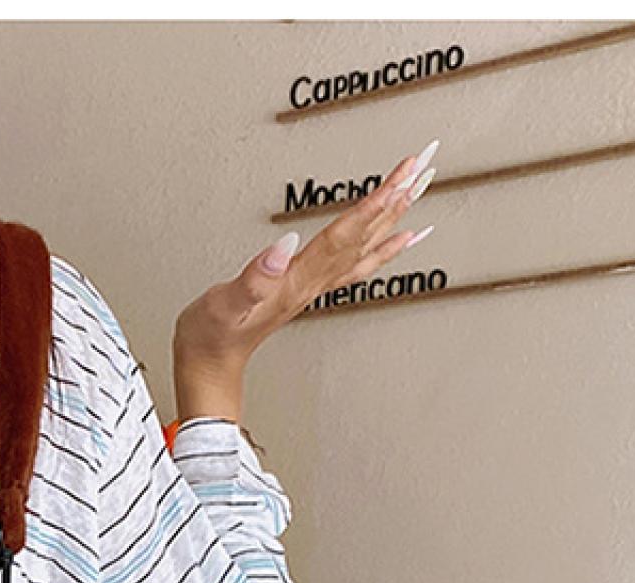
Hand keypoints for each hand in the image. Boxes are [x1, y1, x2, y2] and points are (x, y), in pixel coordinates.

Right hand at [173, 140, 439, 376]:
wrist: (208, 365)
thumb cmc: (212, 337)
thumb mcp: (225, 305)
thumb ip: (255, 277)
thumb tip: (284, 245)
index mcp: (297, 280)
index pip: (344, 235)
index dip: (375, 203)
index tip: (402, 173)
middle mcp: (312, 282)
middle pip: (366, 235)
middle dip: (397, 199)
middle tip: (426, 165)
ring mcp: (313, 286)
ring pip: (366, 246)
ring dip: (395, 216)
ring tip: (420, 188)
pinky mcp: (307, 288)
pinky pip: (357, 263)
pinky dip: (382, 248)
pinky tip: (396, 237)